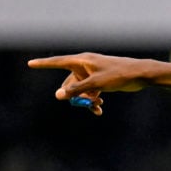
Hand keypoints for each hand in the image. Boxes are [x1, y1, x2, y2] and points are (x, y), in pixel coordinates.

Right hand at [28, 53, 149, 115]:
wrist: (141, 75)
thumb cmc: (119, 75)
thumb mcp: (96, 84)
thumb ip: (77, 90)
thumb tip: (59, 95)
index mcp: (82, 61)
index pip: (58, 62)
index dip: (43, 64)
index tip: (30, 63)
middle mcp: (85, 66)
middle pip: (69, 83)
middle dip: (74, 96)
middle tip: (85, 104)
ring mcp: (93, 74)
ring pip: (80, 90)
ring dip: (85, 101)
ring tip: (97, 107)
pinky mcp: (100, 81)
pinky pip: (89, 93)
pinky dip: (92, 100)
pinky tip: (99, 109)